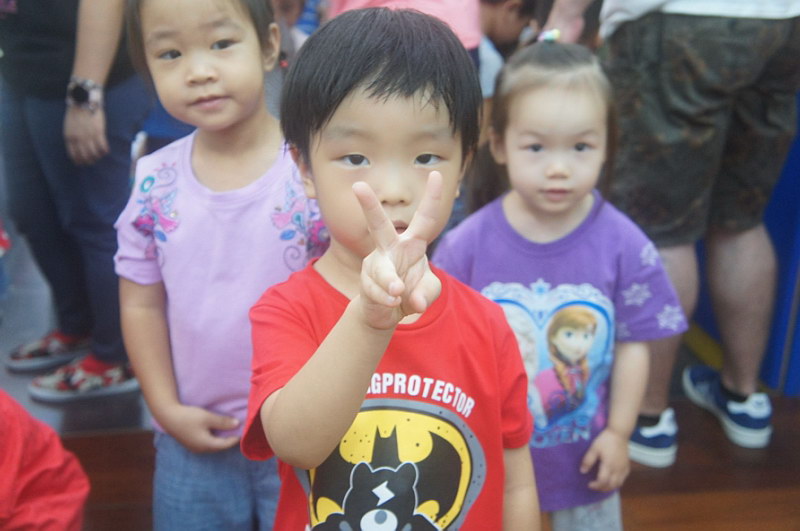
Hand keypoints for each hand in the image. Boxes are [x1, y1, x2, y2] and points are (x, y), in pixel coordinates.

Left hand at [64, 106, 108, 164]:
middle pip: (85, 156)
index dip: (79, 161)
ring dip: (98, 157)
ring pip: (94, 153)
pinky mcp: (99, 132)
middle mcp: (78, 138)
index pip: (73, 155)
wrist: (83, 100)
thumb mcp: (69, 126)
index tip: (82, 163)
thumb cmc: (76, 113)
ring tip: (99, 156)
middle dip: (89, 161)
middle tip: (93, 161)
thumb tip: (78, 148)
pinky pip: (103, 147)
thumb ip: (72, 137)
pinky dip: (105, 151)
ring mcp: (89, 136)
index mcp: (69, 137)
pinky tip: (106, 150)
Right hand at [159, 403, 240, 453]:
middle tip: (238, 432)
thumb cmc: (189, 417)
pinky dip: (213, 438)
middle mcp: (201, 449)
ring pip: (212, 445)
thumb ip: (223, 422)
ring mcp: (194, 447)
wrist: (168, 416)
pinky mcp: (190, 442)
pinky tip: (215, 430)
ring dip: (220, 439)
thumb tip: (237, 424)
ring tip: (228, 431)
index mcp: (207, 445)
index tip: (243, 432)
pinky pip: (206, 442)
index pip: (226, 444)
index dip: (235, 438)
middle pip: (219, 446)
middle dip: (229, 440)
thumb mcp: (208, 417)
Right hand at [352, 171, 444, 329]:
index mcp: (412, 243)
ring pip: (381, 268)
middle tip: (358, 186)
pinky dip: (386, 298)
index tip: (436, 174)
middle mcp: (391, 248)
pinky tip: (392, 303)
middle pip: (379, 224)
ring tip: (397, 290)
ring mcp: (376, 263)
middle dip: (369, 206)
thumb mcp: (428, 291)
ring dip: (391, 281)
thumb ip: (428, 293)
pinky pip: (375, 289)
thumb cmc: (411, 292)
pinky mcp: (365, 282)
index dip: (432, 198)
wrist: (386, 313)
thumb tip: (416, 302)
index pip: (424, 218)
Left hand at [581, 428, 629, 490]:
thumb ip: (588, 460)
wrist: (619, 434)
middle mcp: (617, 469)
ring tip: (602, 485)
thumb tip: (582, 471)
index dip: (596, 485)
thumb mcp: (594, 448)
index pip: (602, 481)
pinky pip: (623, 479)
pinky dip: (617, 483)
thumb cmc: (605, 440)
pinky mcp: (627, 466)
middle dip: (602, 488)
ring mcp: (623, 468)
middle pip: (611, 485)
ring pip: (619, 484)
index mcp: (608, 465)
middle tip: (595, 486)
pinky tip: (612, 480)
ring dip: (610, 487)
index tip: (589, 484)